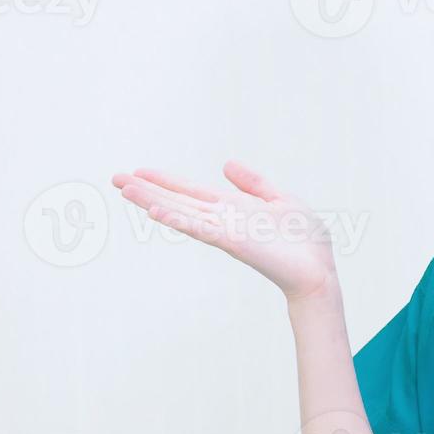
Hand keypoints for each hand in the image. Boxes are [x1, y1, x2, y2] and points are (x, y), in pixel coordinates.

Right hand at [111, 160, 337, 300]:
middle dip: (146, 190)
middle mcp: (222, 220)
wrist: (319, 270)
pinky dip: (179, 220)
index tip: (137, 171)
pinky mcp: (233, 243)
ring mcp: (225, 232)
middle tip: (114, 178)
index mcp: (232, 208)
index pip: (190, 192)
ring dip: (153, 201)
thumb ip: (253, 183)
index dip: (165, 181)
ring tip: (126, 189)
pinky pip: (201, 230)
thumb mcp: (280, 199)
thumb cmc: (304, 241)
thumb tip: (225, 164)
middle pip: (177, 201)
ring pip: (181, 213)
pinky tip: (157, 212)